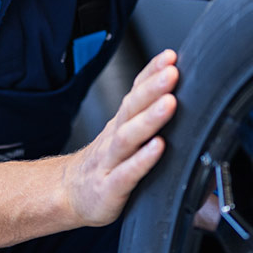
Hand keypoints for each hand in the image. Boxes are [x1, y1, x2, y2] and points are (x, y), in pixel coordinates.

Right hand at [61, 49, 178, 225]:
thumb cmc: (104, 166)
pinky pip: (126, 173)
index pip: (135, 92)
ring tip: (169, 104)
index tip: (170, 57)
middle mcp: (115, 137)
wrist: (68, 195)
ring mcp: (110, 162)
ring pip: (128, 137)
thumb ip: (148, 121)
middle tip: (172, 72)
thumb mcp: (124, 139)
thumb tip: (185, 103)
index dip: (151, 72)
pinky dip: (142, 159)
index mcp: (121, 123)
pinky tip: (158, 147)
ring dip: (150, 118)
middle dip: (153, 88)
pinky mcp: (109, 188)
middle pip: (131, 108)